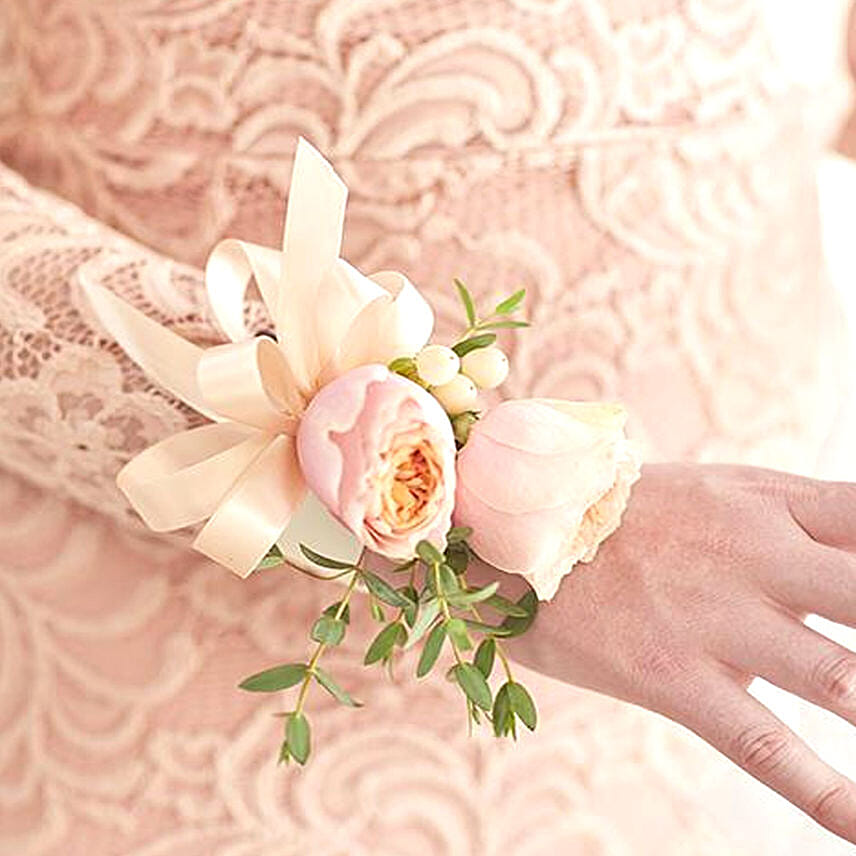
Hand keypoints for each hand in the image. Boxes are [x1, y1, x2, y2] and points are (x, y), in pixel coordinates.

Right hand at [483, 462, 855, 843]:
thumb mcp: (722, 491)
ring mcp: (718, 621)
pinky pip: (767, 747)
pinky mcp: (678, 679)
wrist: (525, 533)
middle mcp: (756, 559)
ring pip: (848, 685)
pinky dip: (830, 798)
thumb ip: (801, 517)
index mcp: (769, 505)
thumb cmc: (635, 513)